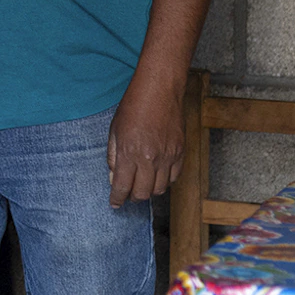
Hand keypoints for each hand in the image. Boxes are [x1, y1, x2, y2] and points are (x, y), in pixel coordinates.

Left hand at [107, 77, 184, 207]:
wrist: (159, 90)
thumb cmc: (133, 106)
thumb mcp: (114, 130)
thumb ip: (114, 156)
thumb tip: (114, 177)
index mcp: (130, 153)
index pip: (123, 187)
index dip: (117, 199)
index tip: (114, 203)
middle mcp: (150, 159)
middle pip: (143, 193)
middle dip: (133, 197)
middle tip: (127, 193)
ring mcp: (168, 157)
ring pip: (160, 189)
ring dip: (149, 191)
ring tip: (142, 184)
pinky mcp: (181, 153)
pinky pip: (174, 177)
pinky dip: (165, 181)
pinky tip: (157, 175)